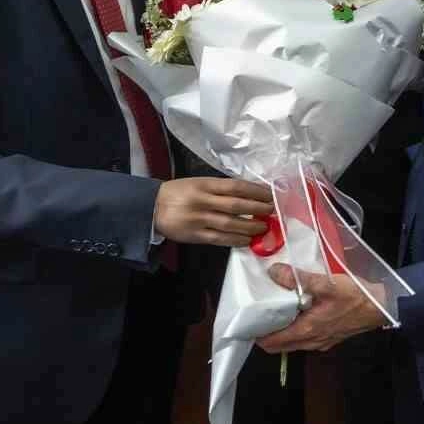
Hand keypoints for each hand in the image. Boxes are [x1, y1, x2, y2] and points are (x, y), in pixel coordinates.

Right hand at [153, 177, 273, 245]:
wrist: (152, 208)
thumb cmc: (178, 193)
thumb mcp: (197, 183)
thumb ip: (219, 188)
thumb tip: (248, 193)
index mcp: (205, 184)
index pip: (235, 186)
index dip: (255, 191)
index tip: (269, 194)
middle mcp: (203, 201)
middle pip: (235, 205)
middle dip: (257, 208)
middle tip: (272, 210)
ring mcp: (199, 219)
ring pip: (230, 224)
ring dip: (250, 226)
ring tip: (263, 227)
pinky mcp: (195, 235)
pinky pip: (219, 239)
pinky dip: (235, 240)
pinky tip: (247, 240)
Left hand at [257, 263, 389, 352]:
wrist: (383, 307)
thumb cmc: (355, 297)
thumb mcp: (326, 283)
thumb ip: (298, 278)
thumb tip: (273, 271)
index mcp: (307, 330)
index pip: (272, 343)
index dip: (256, 335)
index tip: (246, 321)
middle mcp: (312, 341)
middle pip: (280, 345)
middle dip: (266, 333)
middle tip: (257, 313)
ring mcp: (322, 342)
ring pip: (293, 342)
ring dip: (282, 330)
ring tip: (274, 309)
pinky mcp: (330, 337)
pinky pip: (305, 337)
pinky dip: (295, 328)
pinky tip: (297, 310)